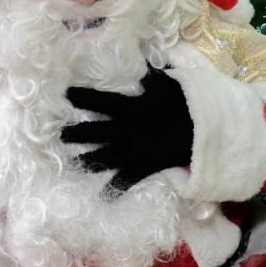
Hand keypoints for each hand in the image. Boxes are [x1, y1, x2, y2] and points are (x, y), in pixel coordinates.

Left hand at [62, 66, 193, 193]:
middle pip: (97, 131)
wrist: (205, 132)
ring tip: (73, 162)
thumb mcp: (172, 86)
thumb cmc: (188, 106)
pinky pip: (127, 179)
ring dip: (89, 159)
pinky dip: (115, 188)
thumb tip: (146, 69)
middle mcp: (128, 129)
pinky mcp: (145, 166)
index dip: (83, 97)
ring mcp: (135, 149)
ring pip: (106, 155)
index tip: (66, 94)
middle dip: (77, 133)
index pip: (102, 101)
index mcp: (132, 107)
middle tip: (60, 135)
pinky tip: (102, 196)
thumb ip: (155, 77)